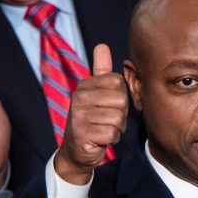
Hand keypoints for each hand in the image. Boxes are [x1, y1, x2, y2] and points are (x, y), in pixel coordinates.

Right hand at [54, 44, 127, 183]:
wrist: (75, 151)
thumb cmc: (91, 121)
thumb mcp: (95, 94)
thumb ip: (100, 71)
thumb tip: (102, 46)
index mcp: (84, 85)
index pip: (118, 81)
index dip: (120, 96)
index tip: (109, 105)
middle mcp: (79, 97)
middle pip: (121, 100)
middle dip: (121, 114)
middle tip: (106, 120)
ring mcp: (79, 115)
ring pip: (118, 118)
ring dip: (116, 128)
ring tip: (103, 129)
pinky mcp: (83, 133)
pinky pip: (112, 133)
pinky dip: (111, 139)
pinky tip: (101, 139)